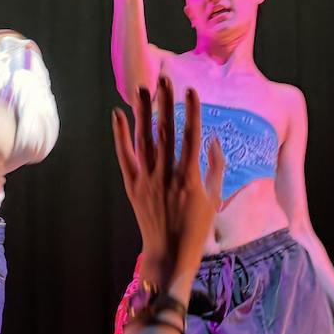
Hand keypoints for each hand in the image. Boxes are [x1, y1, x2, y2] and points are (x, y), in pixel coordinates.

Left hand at [112, 77, 221, 294]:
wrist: (169, 254)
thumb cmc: (197, 228)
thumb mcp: (214, 198)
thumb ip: (215, 167)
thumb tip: (212, 139)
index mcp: (190, 178)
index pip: (191, 136)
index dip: (191, 111)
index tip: (190, 90)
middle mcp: (166, 176)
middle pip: (165, 132)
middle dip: (164, 104)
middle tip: (163, 79)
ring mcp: (147, 181)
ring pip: (144, 140)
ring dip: (143, 112)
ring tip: (142, 88)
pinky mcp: (132, 187)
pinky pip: (125, 157)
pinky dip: (121, 136)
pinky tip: (118, 115)